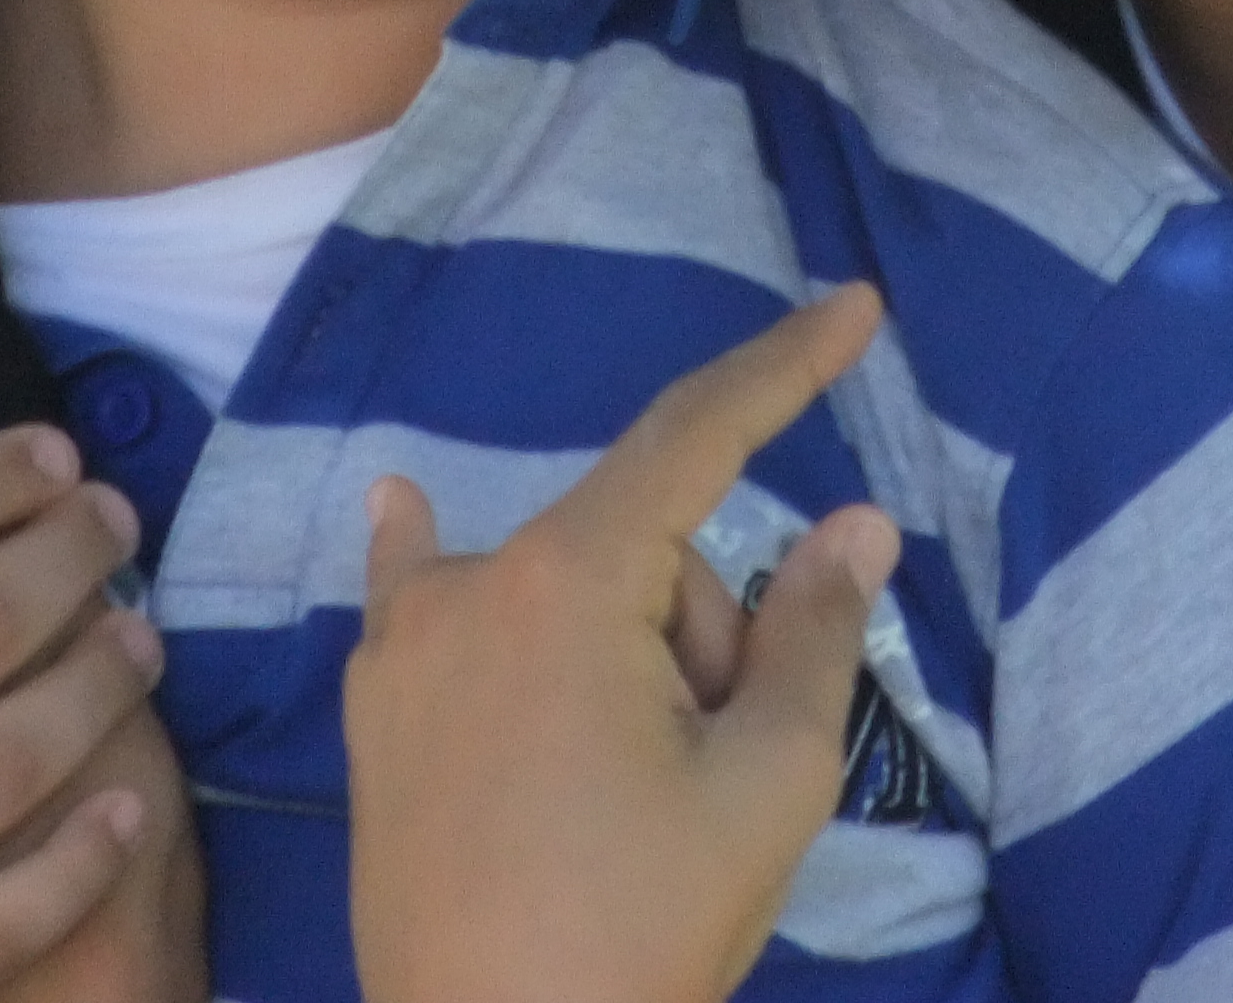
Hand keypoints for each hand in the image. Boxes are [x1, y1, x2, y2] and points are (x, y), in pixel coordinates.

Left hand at [347, 287, 901, 1002]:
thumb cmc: (639, 929)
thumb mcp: (766, 784)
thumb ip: (810, 636)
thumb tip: (855, 526)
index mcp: (567, 583)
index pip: (698, 435)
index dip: (786, 367)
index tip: (855, 304)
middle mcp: (470, 585)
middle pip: (646, 551)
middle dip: (711, 631)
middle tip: (723, 770)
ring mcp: (406, 651)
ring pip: (572, 599)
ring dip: (631, 658)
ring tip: (636, 803)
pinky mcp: (376, 719)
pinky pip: (418, 602)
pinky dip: (421, 553)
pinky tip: (398, 501)